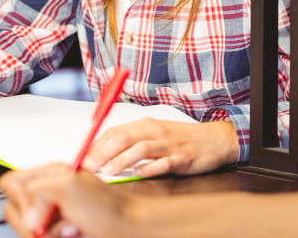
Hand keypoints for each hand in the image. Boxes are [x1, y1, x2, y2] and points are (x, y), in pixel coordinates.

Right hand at [0, 164, 132, 237]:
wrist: (129, 228)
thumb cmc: (109, 207)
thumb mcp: (69, 187)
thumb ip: (37, 192)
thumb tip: (28, 215)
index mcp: (49, 176)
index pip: (11, 183)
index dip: (19, 198)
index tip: (37, 208)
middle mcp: (48, 195)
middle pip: (15, 211)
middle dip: (35, 222)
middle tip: (56, 220)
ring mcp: (52, 216)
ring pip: (28, 230)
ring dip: (49, 234)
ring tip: (72, 229)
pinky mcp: (57, 233)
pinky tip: (75, 234)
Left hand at [83, 118, 238, 176]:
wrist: (213, 140)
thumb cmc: (180, 139)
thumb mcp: (155, 134)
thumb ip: (133, 142)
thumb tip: (104, 155)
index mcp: (146, 125)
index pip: (116, 131)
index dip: (98, 144)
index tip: (84, 158)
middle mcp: (155, 132)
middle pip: (125, 137)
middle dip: (104, 152)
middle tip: (90, 167)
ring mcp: (169, 144)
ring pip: (141, 148)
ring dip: (123, 159)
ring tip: (109, 171)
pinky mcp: (182, 158)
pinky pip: (165, 162)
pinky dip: (152, 168)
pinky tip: (141, 174)